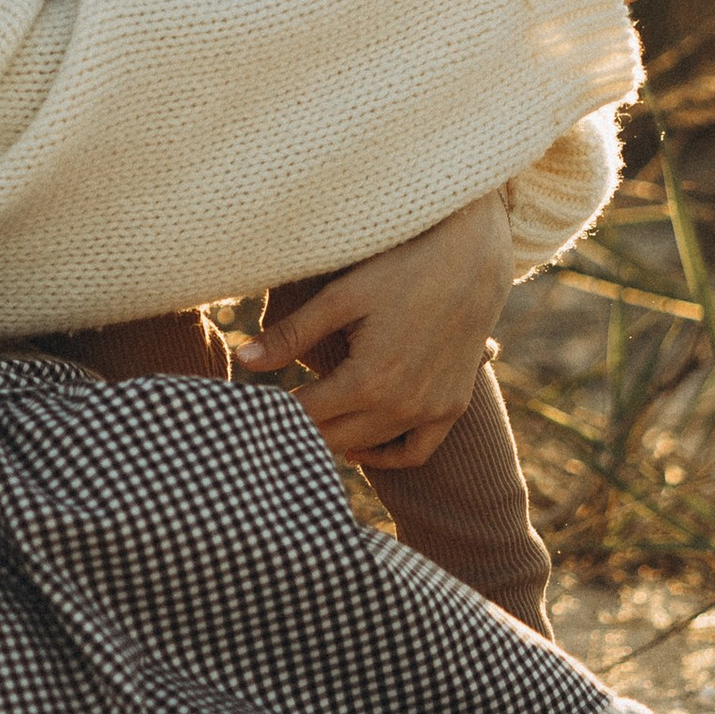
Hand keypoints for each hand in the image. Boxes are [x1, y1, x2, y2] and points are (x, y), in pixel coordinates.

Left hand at [236, 190, 514, 464]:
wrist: (474, 258)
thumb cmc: (401, 268)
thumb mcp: (340, 297)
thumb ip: (291, 334)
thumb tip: (241, 360)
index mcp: (367, 381)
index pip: (305, 414)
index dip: (275, 410)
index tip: (254, 404)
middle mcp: (401, 406)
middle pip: (332, 437)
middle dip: (300, 427)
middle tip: (274, 417)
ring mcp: (431, 411)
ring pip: (367, 446)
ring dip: (335, 439)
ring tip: (308, 422)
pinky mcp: (452, 407)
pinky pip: (415, 451)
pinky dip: (385, 455)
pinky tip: (358, 446)